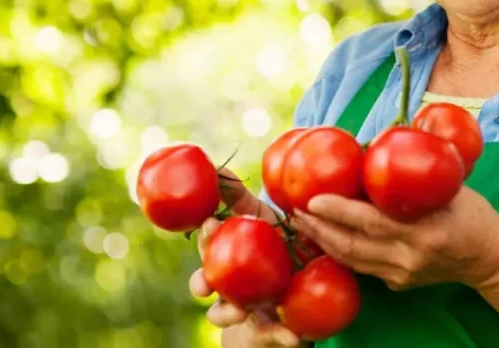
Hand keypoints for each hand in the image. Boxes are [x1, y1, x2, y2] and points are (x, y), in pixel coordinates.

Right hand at [189, 170, 300, 346]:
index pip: (209, 245)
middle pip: (206, 284)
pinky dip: (283, 337)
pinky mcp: (269, 331)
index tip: (211, 223)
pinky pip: (274, 336)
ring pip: (226, 315)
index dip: (206, 237)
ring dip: (228, 313)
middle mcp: (229, 285)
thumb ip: (239, 197)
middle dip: (202, 283)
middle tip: (208, 280)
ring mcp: (246, 310)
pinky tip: (295, 337)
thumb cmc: (273, 247)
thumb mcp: (262, 220)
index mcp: (227, 256)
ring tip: (240, 311)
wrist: (296, 290)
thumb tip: (217, 167)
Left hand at [291, 186, 498, 291]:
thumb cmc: (475, 215)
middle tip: (296, 207)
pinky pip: (362, 267)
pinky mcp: (398, 284)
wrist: (491, 260)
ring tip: (302, 221)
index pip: (373, 222)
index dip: (339, 210)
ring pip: (352, 260)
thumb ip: (419, 169)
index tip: (313, 197)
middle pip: (353, 245)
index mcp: (426, 231)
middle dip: (319, 226)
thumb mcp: (453, 186)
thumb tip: (383, 135)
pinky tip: (325, 236)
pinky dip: (340, 251)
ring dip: (323, 241)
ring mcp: (403, 275)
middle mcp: (410, 257)